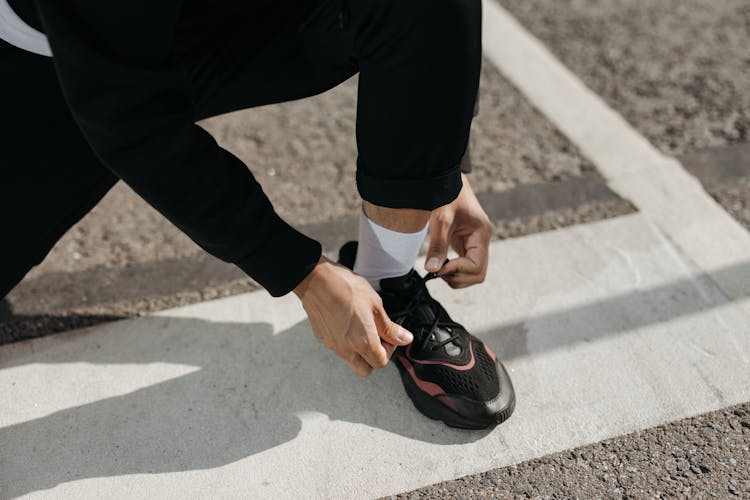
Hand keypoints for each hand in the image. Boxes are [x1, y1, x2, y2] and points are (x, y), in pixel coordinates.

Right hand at [294, 256, 413, 375]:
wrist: (315, 279)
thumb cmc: (346, 288)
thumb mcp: (375, 305)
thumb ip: (390, 328)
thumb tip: (405, 339)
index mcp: (362, 343)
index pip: (380, 363)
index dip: (389, 350)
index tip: (388, 335)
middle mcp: (345, 349)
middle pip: (365, 369)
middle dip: (374, 357)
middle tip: (377, 336)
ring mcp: (331, 344)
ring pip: (350, 359)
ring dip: (359, 350)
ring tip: (362, 326)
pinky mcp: (322, 336)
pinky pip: (337, 345)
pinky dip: (345, 340)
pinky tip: (347, 319)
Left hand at [425, 174, 492, 287]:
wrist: (445, 178)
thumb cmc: (446, 194)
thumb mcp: (440, 219)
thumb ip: (437, 245)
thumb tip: (432, 270)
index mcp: (481, 233)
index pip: (476, 266)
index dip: (458, 271)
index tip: (439, 268)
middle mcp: (482, 239)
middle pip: (478, 274)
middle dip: (458, 277)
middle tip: (437, 270)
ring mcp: (476, 242)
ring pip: (473, 272)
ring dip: (456, 276)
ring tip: (438, 267)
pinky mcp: (467, 242)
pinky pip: (466, 264)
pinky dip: (454, 269)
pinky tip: (440, 263)